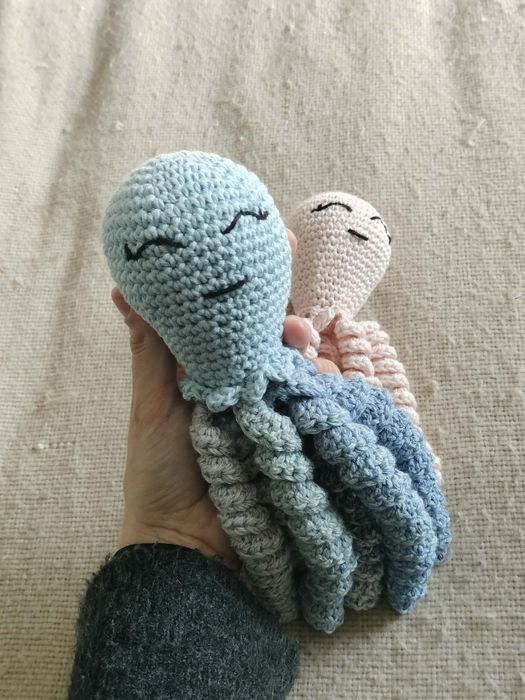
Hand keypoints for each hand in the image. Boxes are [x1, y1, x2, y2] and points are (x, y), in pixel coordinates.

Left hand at [112, 229, 338, 568]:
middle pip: (275, 344)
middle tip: (298, 326)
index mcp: (208, 375)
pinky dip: (325, 393)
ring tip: (311, 350)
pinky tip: (328, 382)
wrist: (184, 544)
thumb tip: (125, 289)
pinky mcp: (295, 443)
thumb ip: (152, 349)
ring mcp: (273, 417)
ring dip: (310, 357)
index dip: (252, 289)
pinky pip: (317, 409)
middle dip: (290, 324)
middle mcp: (244, 391)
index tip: (275, 250)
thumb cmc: (159, 472)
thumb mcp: (153, 405)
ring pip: (301, 372)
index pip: (233, 324)